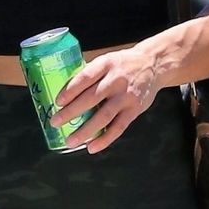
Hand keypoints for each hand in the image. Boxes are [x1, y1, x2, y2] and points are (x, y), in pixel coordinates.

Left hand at [47, 43, 161, 152]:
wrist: (153, 64)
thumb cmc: (122, 65)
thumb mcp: (106, 60)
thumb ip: (89, 74)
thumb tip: (63, 93)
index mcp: (106, 64)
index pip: (86, 77)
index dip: (70, 90)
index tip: (57, 102)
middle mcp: (116, 80)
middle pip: (91, 98)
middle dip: (71, 112)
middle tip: (55, 122)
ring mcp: (126, 96)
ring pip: (104, 116)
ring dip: (85, 130)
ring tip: (70, 141)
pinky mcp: (134, 110)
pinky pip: (118, 127)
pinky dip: (104, 139)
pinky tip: (91, 147)